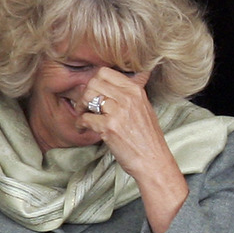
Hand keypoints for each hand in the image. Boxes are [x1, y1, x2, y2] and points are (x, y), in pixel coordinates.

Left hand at [78, 67, 188, 232]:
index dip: (95, 82)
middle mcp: (128, 98)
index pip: (105, 72)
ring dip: (81, 108)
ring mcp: (118, 112)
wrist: (153, 160)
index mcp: (136, 90)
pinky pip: (85, 118)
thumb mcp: (145, 108)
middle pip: (93, 83)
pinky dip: (80, 124)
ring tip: (84, 117)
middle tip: (86, 106)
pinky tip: (84, 129)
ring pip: (87, 97)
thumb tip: (128, 77)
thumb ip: (133, 92)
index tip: (95, 93)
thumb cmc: (148, 137)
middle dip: (85, 94)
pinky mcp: (109, 127)